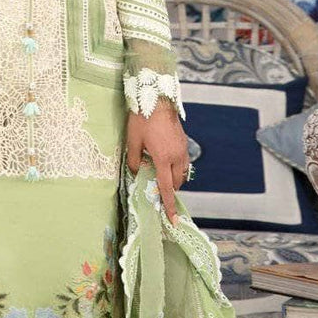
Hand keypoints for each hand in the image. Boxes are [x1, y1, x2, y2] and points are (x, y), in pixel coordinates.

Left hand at [125, 99, 189, 225]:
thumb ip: (133, 160)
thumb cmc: (142, 119)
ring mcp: (182, 149)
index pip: (166, 188)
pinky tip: (169, 164)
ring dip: (175, 180)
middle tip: (160, 195)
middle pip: (176, 182)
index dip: (168, 204)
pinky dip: (178, 168)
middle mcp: (176, 156)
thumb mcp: (133, 140)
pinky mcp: (184, 142)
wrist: (157, 98)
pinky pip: (184, 162)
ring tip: (164, 179)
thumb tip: (135, 172)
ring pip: (183, 173)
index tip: (173, 219)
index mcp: (163, 158)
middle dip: (170, 191)